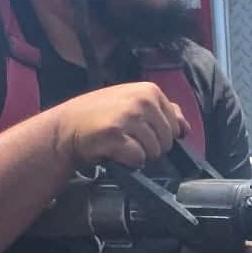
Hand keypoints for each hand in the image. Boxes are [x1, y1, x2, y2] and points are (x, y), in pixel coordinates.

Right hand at [53, 82, 185, 171]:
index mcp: (150, 91)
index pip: (175, 126)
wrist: (66, 127)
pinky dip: (127, 161)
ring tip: (119, 145)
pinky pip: (138, 159)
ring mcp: (129, 117)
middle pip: (166, 140)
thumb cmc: (99, 116)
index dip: (159, 135)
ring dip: (138, 155)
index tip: (139, 133)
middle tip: (128, 141)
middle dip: (150, 148)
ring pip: (154, 151)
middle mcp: (142, 101)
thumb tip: (185, 127)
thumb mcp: (133, 104)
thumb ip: (162, 112)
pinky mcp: (116, 135)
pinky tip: (113, 151)